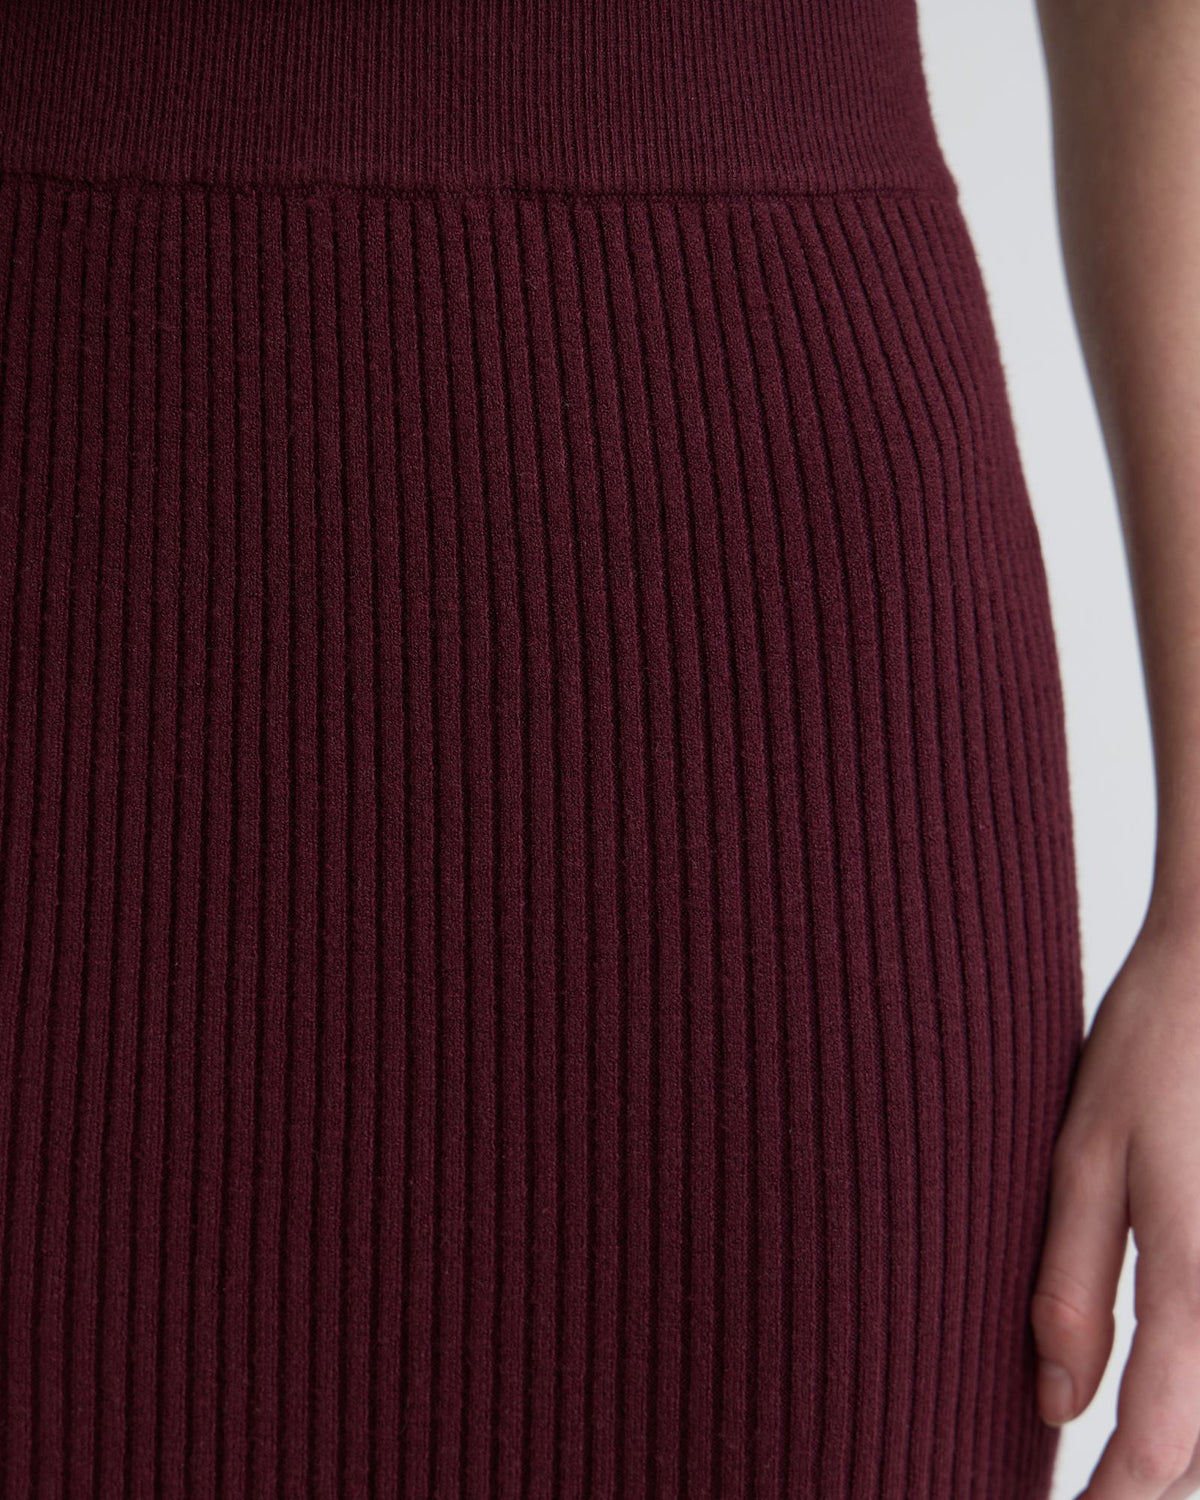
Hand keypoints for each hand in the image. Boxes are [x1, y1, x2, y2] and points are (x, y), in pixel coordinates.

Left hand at [1031, 906, 1199, 1497]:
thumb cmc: (1154, 1048)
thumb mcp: (1085, 1153)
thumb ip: (1071, 1283)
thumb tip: (1056, 1408)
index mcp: (1197, 1270)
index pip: (1162, 1443)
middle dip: (1150, 1483)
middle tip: (1087, 1488)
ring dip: (1184, 1442)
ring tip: (1122, 1454)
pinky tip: (1167, 1380)